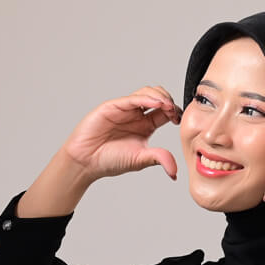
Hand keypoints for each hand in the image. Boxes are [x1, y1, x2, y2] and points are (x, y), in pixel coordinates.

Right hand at [60, 87, 182, 182]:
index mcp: (146, 126)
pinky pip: (132, 98)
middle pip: (159, 97)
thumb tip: (175, 172)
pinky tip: (155, 103)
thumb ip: (159, 159)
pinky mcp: (113, 106)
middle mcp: (136, 115)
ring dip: (159, 96)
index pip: (166, 112)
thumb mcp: (140, 160)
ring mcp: (125, 109)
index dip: (175, 112)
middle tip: (173, 112)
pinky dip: (146, 98)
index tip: (178, 120)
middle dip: (169, 101)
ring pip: (147, 92)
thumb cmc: (109, 160)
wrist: (85, 162)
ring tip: (167, 106)